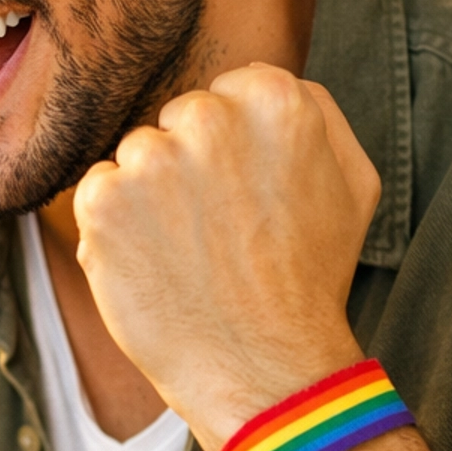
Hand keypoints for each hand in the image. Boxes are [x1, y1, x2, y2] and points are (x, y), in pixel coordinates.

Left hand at [72, 65, 379, 445]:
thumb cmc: (310, 281)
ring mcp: (150, 157)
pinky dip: (115, 229)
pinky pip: (98, 193)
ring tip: (189, 254)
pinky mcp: (102, 200)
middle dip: (189, 167)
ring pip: (136, 156)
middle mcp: (210, 116)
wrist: (264, 370)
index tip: (246, 196)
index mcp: (277, 98)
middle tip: (219, 233)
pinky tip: (155, 266)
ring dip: (150, 197)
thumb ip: (317, 112)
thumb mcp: (353, 185)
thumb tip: (259, 80)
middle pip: (179, 120)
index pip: (228, 93)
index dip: (234, 151)